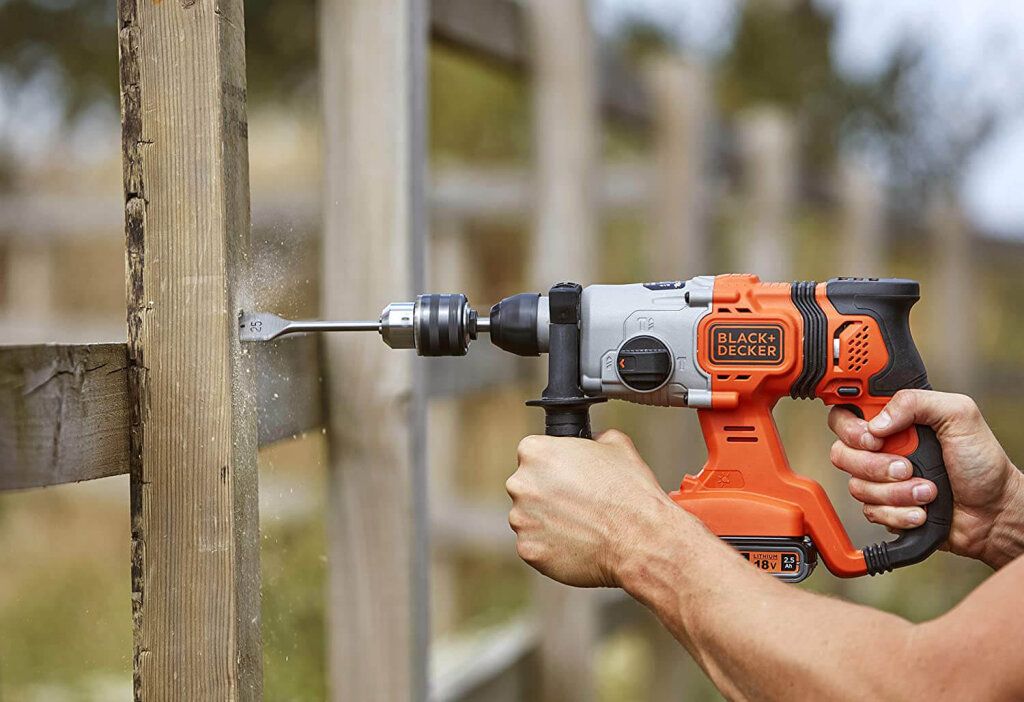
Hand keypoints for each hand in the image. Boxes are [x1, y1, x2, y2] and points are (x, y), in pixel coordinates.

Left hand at [506, 429, 679, 586]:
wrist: (640, 538)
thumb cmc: (629, 491)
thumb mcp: (616, 445)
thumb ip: (592, 439)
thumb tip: (591, 441)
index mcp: (535, 452)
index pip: (533, 454)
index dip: (554, 466)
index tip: (569, 477)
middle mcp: (520, 483)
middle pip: (528, 487)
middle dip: (548, 494)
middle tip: (577, 504)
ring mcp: (521, 519)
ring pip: (529, 518)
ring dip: (548, 522)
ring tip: (581, 525)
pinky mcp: (528, 550)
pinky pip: (535, 545)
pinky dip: (551, 547)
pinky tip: (577, 544)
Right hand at [829, 389, 1022, 567]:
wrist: (992, 513)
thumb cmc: (982, 464)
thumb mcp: (959, 415)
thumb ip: (917, 402)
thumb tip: (877, 421)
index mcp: (894, 421)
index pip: (846, 414)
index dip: (850, 427)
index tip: (873, 437)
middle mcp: (882, 448)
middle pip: (841, 453)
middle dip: (874, 465)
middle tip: (906, 467)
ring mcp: (880, 479)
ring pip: (856, 486)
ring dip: (895, 492)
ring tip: (927, 490)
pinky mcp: (884, 506)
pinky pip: (870, 511)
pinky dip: (898, 513)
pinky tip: (921, 509)